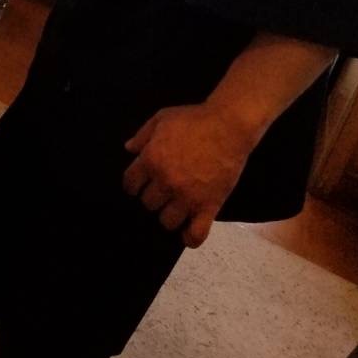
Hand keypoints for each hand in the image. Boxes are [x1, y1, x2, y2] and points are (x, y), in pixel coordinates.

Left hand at [122, 103, 256, 247]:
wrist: (228, 125)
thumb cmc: (194, 119)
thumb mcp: (162, 118)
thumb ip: (142, 135)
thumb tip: (128, 149)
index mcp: (151, 160)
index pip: (130, 185)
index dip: (133, 185)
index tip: (139, 185)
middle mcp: (166, 182)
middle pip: (148, 204)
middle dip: (152, 198)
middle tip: (162, 192)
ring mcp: (187, 197)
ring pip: (167, 222)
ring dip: (169, 216)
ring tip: (175, 208)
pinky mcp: (209, 206)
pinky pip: (196, 234)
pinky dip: (190, 238)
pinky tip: (188, 232)